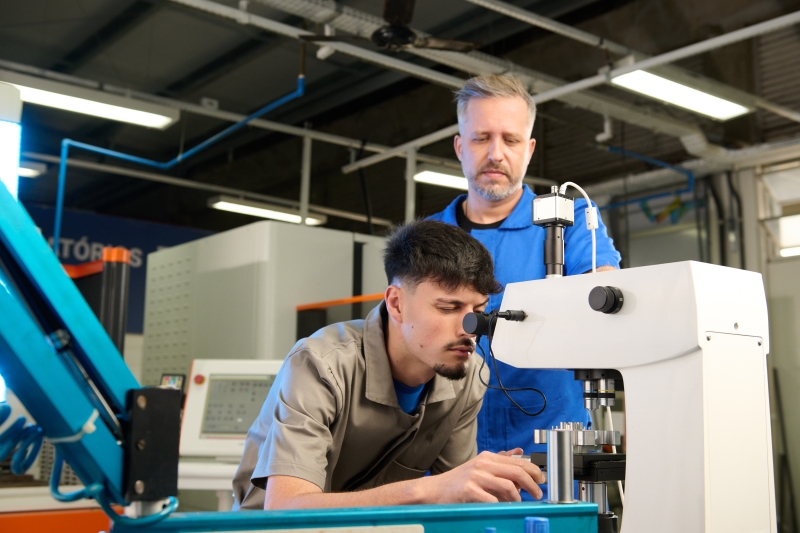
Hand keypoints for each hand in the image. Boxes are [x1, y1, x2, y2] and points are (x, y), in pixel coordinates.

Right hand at [421, 449, 543, 502]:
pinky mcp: (469, 490)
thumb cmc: (458, 482)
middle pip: (516, 472)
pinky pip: (492, 500)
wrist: (434, 490)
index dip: (533, 471)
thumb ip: (500, 461)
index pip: (518, 461)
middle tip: (537, 494)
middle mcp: (483, 464)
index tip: (541, 480)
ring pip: (508, 486)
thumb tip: (519, 452)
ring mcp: (475, 477)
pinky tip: (502, 509)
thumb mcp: (479, 467)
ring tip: (518, 503)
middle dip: (532, 484)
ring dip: (518, 498)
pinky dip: (501, 506)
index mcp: (487, 458)